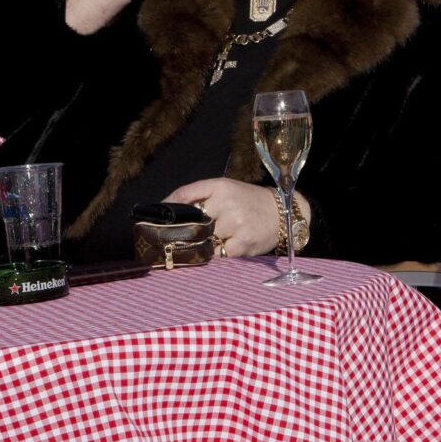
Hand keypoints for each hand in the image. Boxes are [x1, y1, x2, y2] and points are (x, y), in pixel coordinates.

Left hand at [165, 178, 285, 256]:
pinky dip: (216, 254)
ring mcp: (235, 224)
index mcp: (220, 187)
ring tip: (212, 241)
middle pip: (191, 223)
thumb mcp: (226, 189)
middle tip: (183, 237)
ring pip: (203, 241)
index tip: (156, 219)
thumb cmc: (250, 202)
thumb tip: (165, 207)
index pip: (185, 194)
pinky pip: (218, 254)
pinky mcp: (242, 244)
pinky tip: (225, 248)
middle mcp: (227, 203)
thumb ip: (198, 195)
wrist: (284, 213)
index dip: (167, 207)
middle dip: (186, 231)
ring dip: (202, 244)